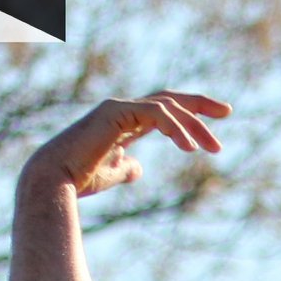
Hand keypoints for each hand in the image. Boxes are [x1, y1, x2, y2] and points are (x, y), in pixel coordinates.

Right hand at [21, 91, 230, 197]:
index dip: (191, 110)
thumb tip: (138, 168)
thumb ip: (127, 167)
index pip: (164, 108)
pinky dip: (175, 128)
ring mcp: (118, 107)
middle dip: (200, 104)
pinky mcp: (115, 111)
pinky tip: (189, 147)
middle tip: (227, 113)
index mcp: (125, 121)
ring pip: (167, 107)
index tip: (219, 116)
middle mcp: (122, 109)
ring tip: (212, 148)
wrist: (54, 181)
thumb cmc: (79, 179)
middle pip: (170, 99)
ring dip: (193, 126)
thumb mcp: (113, 174)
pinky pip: (155, 114)